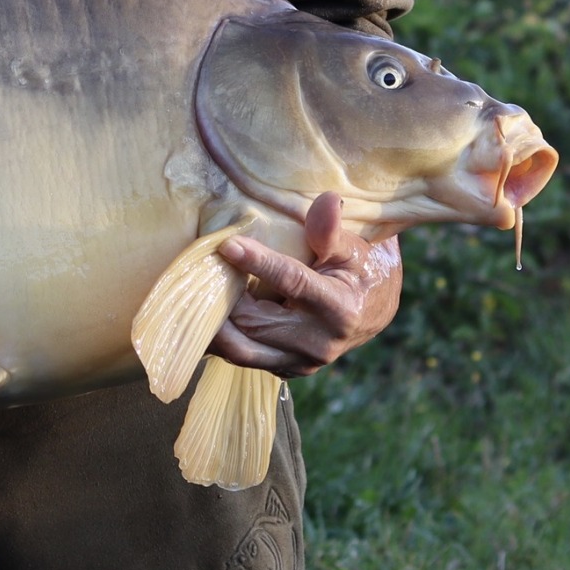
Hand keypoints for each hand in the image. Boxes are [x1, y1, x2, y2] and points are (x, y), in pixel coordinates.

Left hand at [210, 193, 401, 377]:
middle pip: (256, 321)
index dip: (258, 263)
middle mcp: (320, 343)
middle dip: (223, 296)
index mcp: (340, 309)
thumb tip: (325, 200)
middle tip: (197, 268)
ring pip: (244, 349)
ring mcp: (303, 362)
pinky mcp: (288, 368)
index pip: (292, 283)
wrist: (375, 309)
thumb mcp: (352, 246)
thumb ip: (331, 229)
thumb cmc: (360, 268)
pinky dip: (224, 338)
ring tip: (194, 294)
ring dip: (215, 324)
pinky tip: (208, 314)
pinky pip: (247, 357)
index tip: (226, 245)